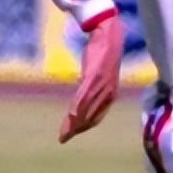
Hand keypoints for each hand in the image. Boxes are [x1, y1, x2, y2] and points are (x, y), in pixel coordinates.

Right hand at [60, 15, 122, 141]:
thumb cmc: (102, 55)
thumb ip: (91, 88)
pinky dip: (78, 106)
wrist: (108, 34)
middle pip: (90, 116)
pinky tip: (70, 114)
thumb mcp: (98, 75)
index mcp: (110, 94)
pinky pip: (85, 94)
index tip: (70, 135)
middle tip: (63, 138)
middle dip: (76, 128)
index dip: (83, 127)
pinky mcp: (95, 75)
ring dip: (75, 121)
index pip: (96, 117)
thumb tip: (81, 99)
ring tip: (64, 131)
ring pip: (86, 108)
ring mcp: (102, 84)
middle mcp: (108, 93)